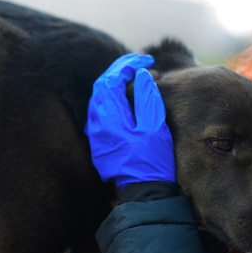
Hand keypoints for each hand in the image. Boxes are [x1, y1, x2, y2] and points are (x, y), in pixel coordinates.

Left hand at [85, 53, 175, 188]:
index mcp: (110, 116)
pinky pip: (101, 114)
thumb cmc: (152, 160)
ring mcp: (96, 134)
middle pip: (102, 86)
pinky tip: (128, 101)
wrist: (143, 192)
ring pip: (100, 99)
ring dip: (116, 85)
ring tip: (136, 79)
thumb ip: (147, 97)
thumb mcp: (155, 126)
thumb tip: (142, 75)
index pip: (112, 78)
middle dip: (121, 71)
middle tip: (141, 65)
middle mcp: (97, 123)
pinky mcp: (100, 144)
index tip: (147, 61)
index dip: (128, 64)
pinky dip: (113, 101)